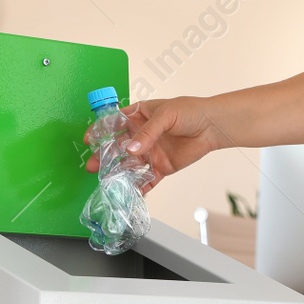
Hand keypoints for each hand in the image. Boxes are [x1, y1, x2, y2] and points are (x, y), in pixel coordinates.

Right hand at [83, 96, 222, 193]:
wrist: (213, 126)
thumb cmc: (190, 111)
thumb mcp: (165, 115)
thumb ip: (147, 133)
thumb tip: (131, 149)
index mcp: (138, 116)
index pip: (114, 123)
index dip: (100, 130)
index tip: (90, 139)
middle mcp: (141, 135)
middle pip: (118, 147)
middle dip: (105, 156)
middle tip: (94, 166)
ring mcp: (150, 152)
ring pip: (130, 165)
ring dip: (119, 173)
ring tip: (109, 182)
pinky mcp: (161, 167)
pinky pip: (147, 179)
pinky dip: (138, 187)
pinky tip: (130, 193)